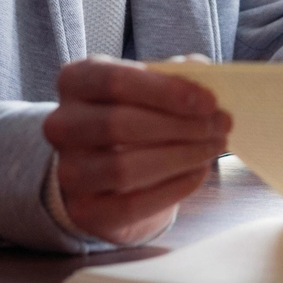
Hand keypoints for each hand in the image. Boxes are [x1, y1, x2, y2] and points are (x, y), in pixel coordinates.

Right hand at [43, 58, 231, 244]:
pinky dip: (173, 188)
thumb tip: (202, 71)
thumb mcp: (151, 87)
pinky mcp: (85, 211)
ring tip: (213, 147)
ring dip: (180, 157)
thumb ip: (176, 75)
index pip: (113, 81)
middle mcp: (61, 125)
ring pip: (124, 168)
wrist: (108, 170)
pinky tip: (197, 172)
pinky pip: (132, 204)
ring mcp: (69, 171)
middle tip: (221, 125)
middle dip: (180, 126)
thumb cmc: (135, 115)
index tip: (208, 101)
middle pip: (118, 125)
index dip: (165, 90)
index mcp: (76, 81)